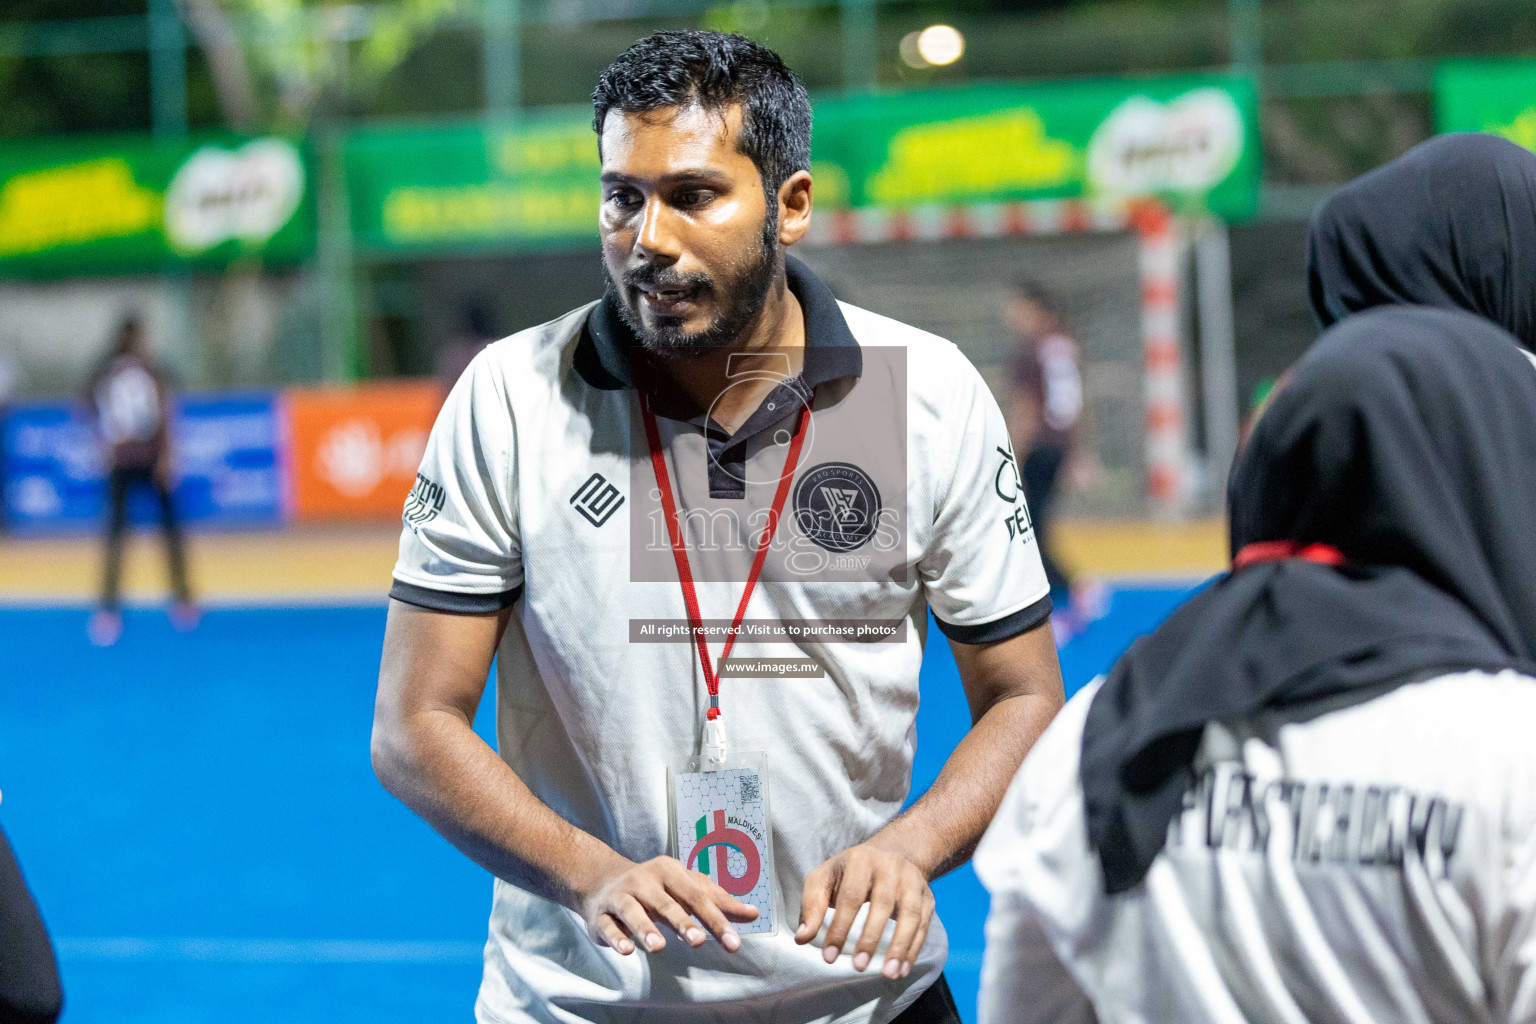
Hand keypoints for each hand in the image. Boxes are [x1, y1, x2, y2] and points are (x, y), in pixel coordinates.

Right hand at [579, 854, 758, 955]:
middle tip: (698, 941)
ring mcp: (621, 896)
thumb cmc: (656, 888)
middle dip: (682, 922)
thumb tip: (753, 914)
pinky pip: (610, 927)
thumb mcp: (686, 888)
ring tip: (658, 947)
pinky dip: (617, 938)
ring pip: (634, 912)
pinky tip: (627, 951)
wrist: (603, 882)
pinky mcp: (602, 915)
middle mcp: (645, 881)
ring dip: (646, 928)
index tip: (733, 943)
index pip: (697, 896)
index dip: (716, 920)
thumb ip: (718, 901)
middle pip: (667, 903)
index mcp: (670, 871)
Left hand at [794, 841, 934, 979]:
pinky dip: (914, 949)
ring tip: (888, 974)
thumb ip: (811, 905)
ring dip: (900, 947)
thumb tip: (803, 938)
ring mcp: (913, 881)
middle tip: (858, 966)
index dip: (839, 928)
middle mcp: (890, 867)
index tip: (829, 957)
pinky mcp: (927, 897)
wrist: (891, 854)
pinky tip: (902, 969)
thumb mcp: (824, 878)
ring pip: (910, 914)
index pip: (851, 896)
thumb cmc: (849, 872)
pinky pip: (924, 925)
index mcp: (861, 859)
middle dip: (870, 938)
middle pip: (882, 904)